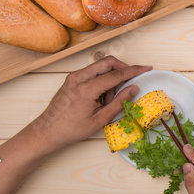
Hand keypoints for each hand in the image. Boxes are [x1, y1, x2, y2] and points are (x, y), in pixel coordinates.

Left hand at [34, 56, 149, 150]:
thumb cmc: (71, 129)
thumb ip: (120, 102)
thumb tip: (134, 88)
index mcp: (87, 88)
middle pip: (108, 62)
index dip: (134, 70)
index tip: (146, 68)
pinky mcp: (71, 79)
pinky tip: (99, 98)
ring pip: (100, 67)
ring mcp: (73, 77)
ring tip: (107, 100)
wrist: (47, 132)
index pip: (116, 74)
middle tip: (128, 83)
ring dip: (110, 78)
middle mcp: (78, 78)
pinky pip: (92, 73)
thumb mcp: (100, 119)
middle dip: (122, 69)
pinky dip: (101, 81)